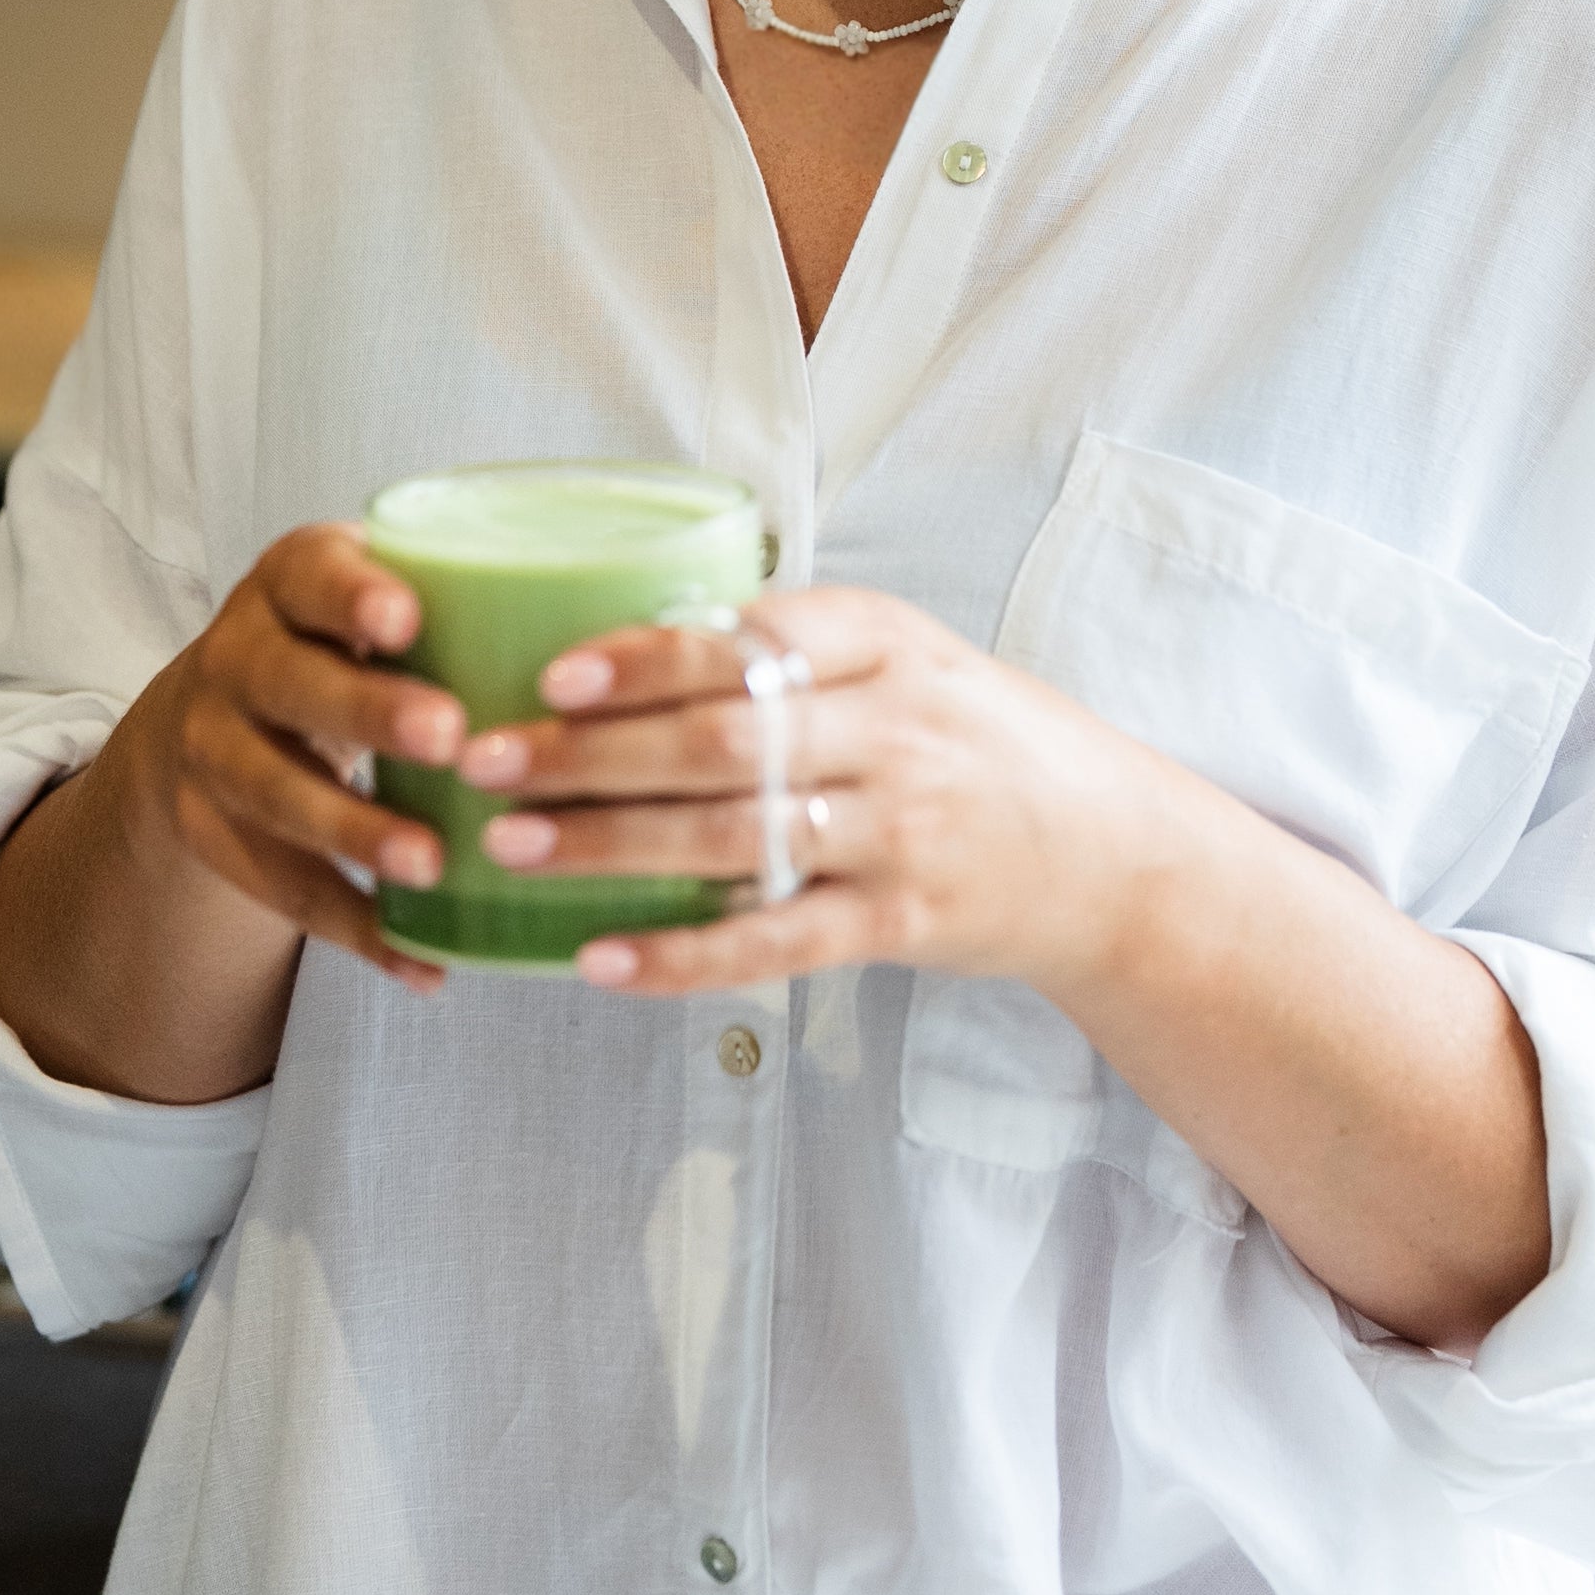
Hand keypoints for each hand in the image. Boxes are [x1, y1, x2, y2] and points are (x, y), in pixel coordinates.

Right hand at [111, 524, 471, 988]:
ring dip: (355, 832)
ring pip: (274, 792)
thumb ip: (472, 602)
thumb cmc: (355, 646)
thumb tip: (649, 617)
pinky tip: (422, 962)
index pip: (309, 574)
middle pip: (288, 683)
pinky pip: (281, 888)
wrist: (226, 713)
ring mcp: (212, 749)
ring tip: (430, 863)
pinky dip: (354, 928)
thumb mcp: (385, 598)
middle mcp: (236, 658)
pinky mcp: (211, 833)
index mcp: (290, 581)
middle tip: (450, 739)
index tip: (411, 618)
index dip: (352, 593)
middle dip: (367, 712)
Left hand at [452, 586, 1179, 996]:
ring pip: (732, 839)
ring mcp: (900, 830)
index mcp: (886, 642)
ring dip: (608, 844)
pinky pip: (775, 942)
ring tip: (511, 845)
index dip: (648, 657)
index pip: (752, 640)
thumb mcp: (907, 659)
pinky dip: (682, 957)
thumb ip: (794, 648)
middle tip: (485, 763)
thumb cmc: (976, 741)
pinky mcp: (901, 922)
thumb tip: (634, 635)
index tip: (554, 673)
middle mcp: (894, 729)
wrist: (1109, 851)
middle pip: (722, 740)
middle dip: (590, 754)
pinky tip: (601, 958)